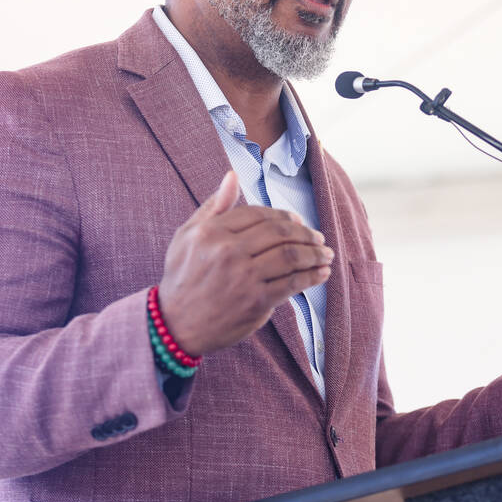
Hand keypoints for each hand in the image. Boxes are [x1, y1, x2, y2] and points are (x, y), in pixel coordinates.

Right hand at [157, 171, 333, 355]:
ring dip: (315, 253)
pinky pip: (292, 283)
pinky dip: (312, 276)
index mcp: (212, 231)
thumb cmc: (182, 278)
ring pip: (291, 256)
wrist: (174, 326)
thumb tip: (232, 175)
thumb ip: (214, 206)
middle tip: (319, 237)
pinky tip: (322, 273)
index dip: (284, 215)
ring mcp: (243, 277)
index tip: (298, 219)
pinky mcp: (256, 302)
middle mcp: (228, 251)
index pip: (260, 214)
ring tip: (326, 253)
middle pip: (280, 232)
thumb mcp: (187, 236)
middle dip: (305, 233)